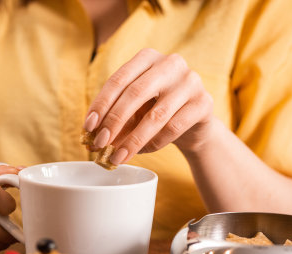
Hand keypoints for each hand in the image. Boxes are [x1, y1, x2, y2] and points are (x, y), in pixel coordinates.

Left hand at [83, 48, 214, 163]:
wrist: (192, 123)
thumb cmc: (154, 111)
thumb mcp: (131, 111)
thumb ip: (112, 119)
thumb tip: (89, 140)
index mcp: (146, 58)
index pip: (118, 80)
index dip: (101, 105)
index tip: (87, 128)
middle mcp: (170, 63)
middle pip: (135, 94)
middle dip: (114, 122)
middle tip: (100, 144)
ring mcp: (190, 81)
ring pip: (155, 115)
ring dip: (132, 140)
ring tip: (117, 157)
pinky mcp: (204, 103)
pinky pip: (173, 127)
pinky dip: (154, 143)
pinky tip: (142, 151)